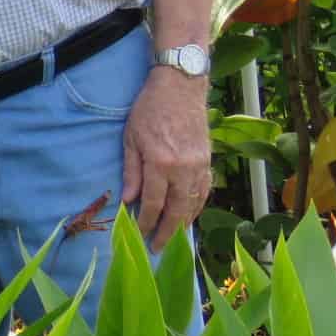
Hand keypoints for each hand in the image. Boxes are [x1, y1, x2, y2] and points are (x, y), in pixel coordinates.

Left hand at [121, 67, 212, 251]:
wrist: (180, 87)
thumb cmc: (148, 110)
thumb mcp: (130, 138)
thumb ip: (131, 172)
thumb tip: (128, 201)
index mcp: (161, 163)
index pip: (154, 203)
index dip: (147, 222)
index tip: (140, 235)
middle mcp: (183, 168)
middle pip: (177, 210)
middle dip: (166, 232)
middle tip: (157, 248)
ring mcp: (199, 165)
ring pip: (193, 203)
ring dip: (183, 223)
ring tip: (172, 237)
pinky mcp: (208, 161)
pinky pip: (204, 191)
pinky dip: (196, 206)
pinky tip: (188, 215)